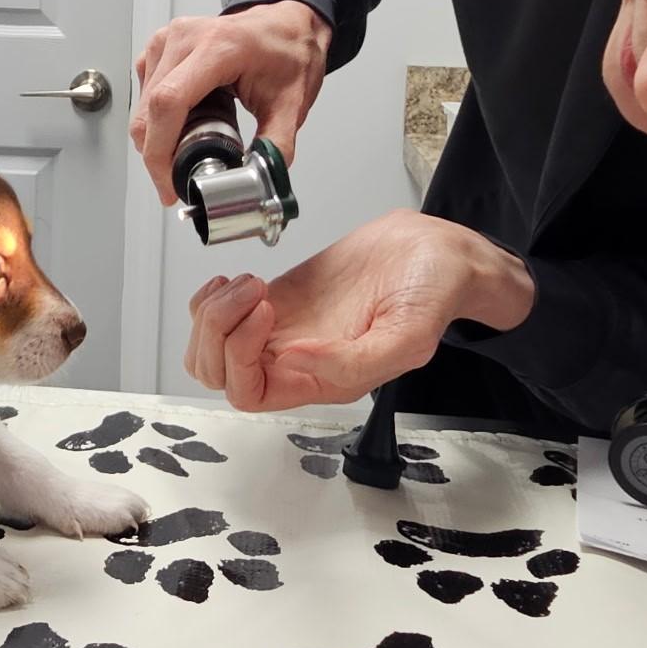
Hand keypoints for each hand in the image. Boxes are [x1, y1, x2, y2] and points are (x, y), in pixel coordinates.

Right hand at [130, 2, 331, 200]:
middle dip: (157, 155)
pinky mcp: (158, 47)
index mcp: (218, 47)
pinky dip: (155, 120)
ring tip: (192, 142)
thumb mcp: (291, 103)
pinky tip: (182, 122)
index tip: (169, 182)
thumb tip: (257, 181)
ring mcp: (167, 40)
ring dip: (156, 138)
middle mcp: (185, 38)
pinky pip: (143, 95)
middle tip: (179, 179)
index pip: (169, 102)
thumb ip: (276, 146)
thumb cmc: (287, 51)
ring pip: (142, 106)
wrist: (284, 24)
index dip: (160, 150)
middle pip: (149, 110)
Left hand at [183, 211, 534, 410]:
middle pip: (218, 372)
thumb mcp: (408, 336)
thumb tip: (291, 362)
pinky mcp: (276, 299)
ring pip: (212, 344)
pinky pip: (220, 313)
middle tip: (253, 292)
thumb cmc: (431, 295)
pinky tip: (238, 280)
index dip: (240, 358)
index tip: (266, 312)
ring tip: (250, 282)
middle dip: (217, 331)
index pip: (249, 393)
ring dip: (212, 312)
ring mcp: (280, 330)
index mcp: (323, 382)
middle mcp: (295, 362)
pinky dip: (213, 296)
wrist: (434, 253)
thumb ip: (353, 361)